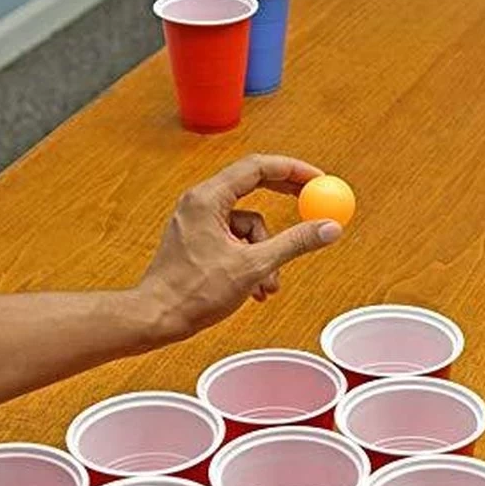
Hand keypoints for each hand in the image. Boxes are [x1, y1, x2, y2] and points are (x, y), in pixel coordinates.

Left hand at [138, 154, 341, 339]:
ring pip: (248, 225)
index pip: (257, 167)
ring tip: (268, 283)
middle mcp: (200, 203)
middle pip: (254, 186)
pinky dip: (251, 261)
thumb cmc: (191, 292)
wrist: (156, 319)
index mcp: (208, 198)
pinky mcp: (200, 241)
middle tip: (313, 203)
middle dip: (286, 201)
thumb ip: (294, 243)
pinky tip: (254, 288)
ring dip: (267, 252)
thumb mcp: (253, 266)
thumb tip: (328, 226)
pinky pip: (236, 241)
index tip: (318, 179)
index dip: (293, 170)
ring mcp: (198, 222)